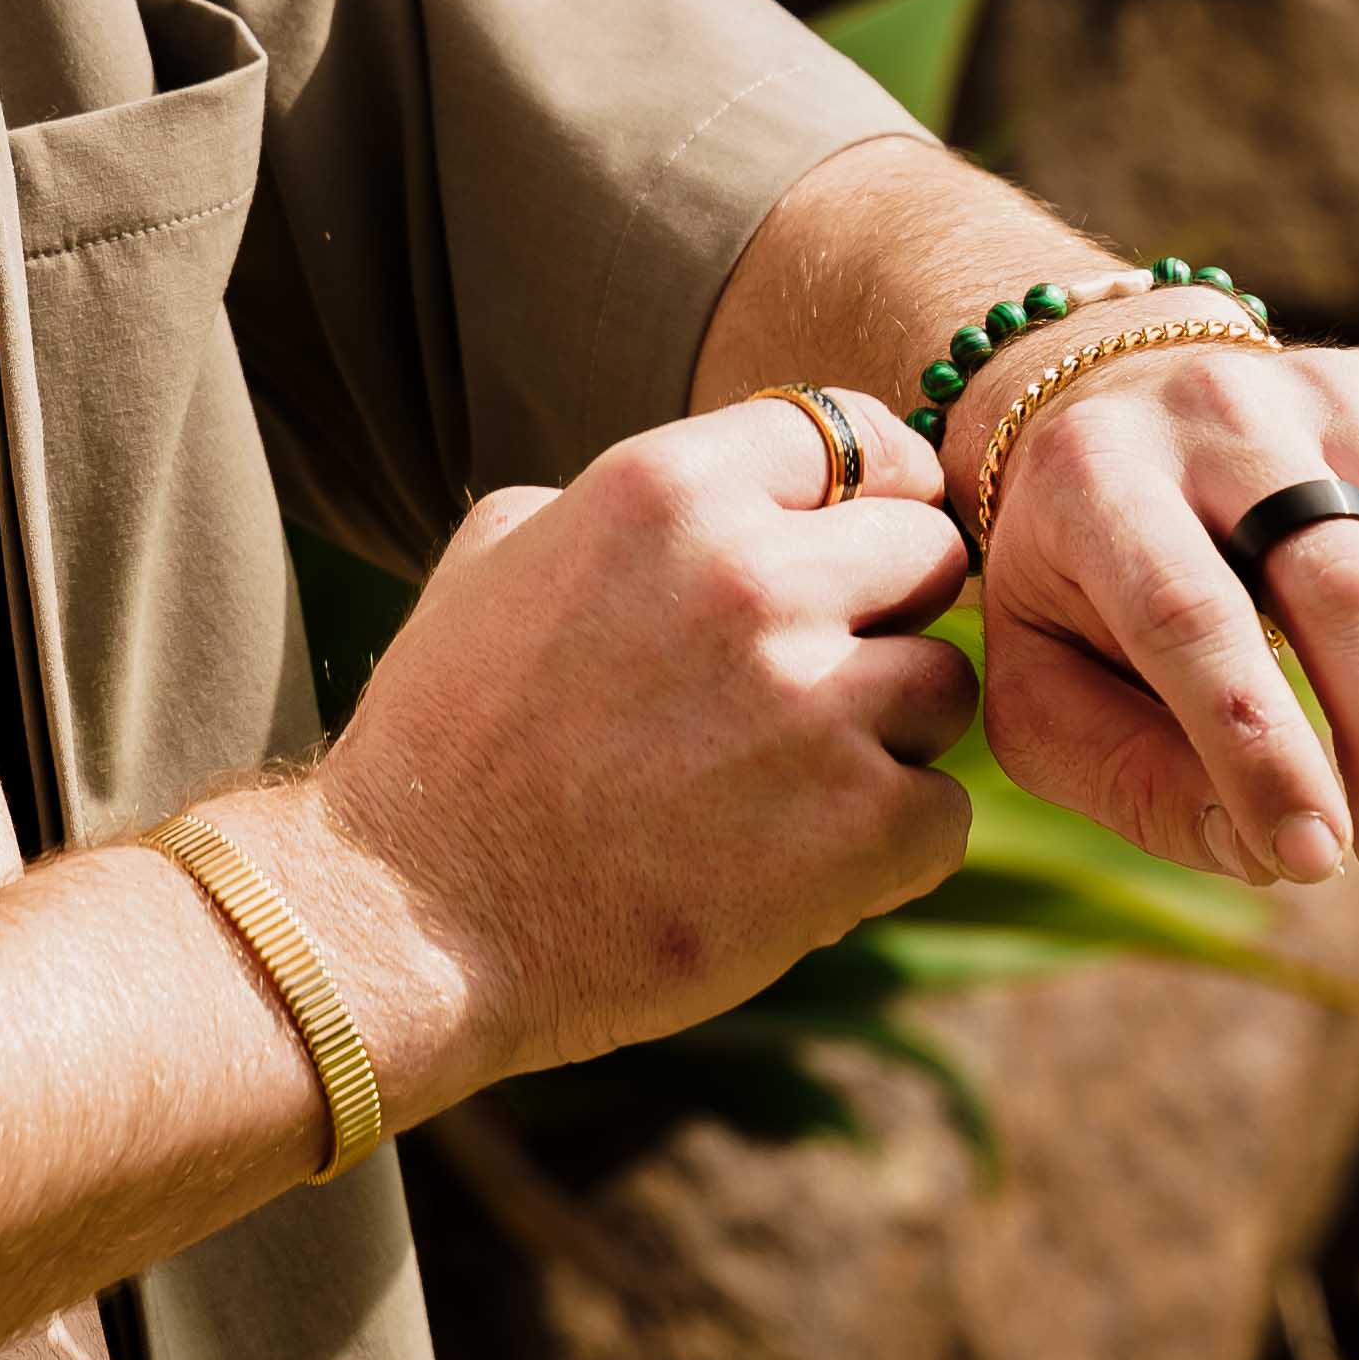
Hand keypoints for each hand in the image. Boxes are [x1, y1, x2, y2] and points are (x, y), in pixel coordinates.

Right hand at [318, 390, 976, 1080]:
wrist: (412, 925)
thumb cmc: (448, 742)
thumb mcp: (500, 557)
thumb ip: (633, 501)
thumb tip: (743, 494)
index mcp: (670, 492)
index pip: (855, 434)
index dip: (880, 487)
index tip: (874, 533)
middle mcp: (754, 579)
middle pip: (930, 553)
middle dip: (892, 612)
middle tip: (828, 674)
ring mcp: (814, 706)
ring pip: (946, 684)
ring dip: (891, 733)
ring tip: (792, 780)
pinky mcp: (857, 829)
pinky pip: (946, 810)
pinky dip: (893, 843)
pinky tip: (805, 860)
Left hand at [948, 287, 1358, 887]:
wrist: (1116, 408)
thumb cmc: (1074, 584)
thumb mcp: (1039, 684)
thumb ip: (1127, 774)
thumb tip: (1268, 853)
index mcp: (1095, 477)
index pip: (1189, 617)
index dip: (1259, 752)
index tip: (1308, 862)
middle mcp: (1219, 409)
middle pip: (1342, 583)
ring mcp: (1338, 388)